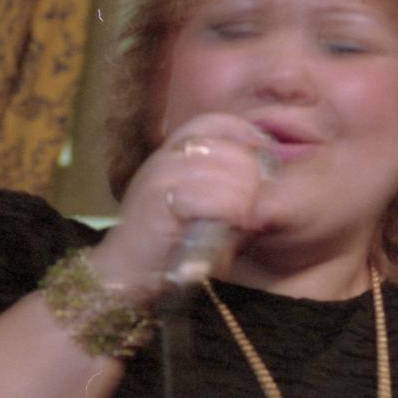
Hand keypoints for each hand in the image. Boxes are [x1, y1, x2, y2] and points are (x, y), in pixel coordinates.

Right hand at [91, 114, 277, 301]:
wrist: (126, 274)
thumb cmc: (172, 241)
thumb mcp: (205, 202)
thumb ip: (232, 184)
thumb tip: (272, 176)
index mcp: (176, 148)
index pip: (224, 123)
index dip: (251, 143)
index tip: (263, 174)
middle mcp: (167, 154)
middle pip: (232, 149)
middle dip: (252, 180)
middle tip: (253, 208)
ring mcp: (160, 175)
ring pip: (227, 172)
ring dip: (243, 201)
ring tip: (243, 222)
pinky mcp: (157, 201)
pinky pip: (210, 196)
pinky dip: (229, 213)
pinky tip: (231, 228)